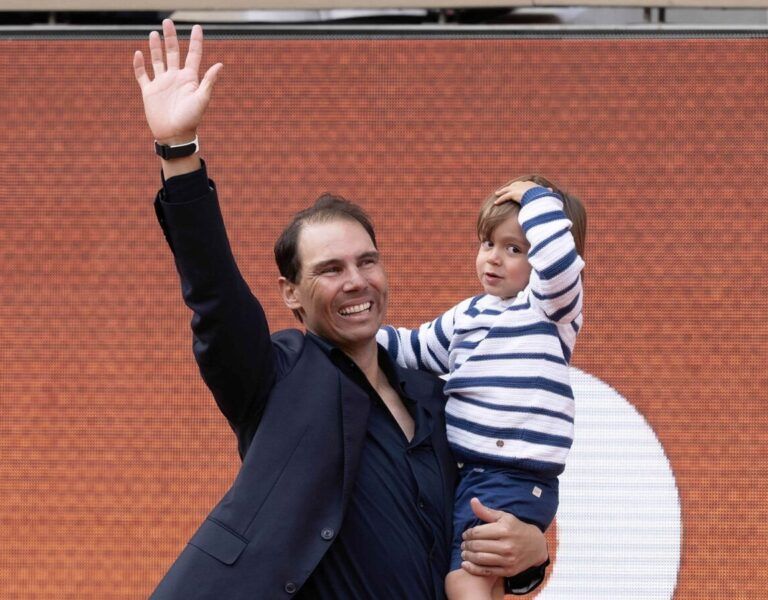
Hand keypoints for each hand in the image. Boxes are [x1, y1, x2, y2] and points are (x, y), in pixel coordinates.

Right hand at [133, 19, 222, 143]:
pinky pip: (142, 75)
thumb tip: (220, 64)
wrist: (174, 135)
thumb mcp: (202, 99)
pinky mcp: (149, 91)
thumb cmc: (190, 120)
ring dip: (155, 47)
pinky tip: (138, 53)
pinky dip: (139, 64)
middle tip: (167, 21)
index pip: (193, 55)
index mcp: (189, 78)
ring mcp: (162, 83)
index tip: (197, 27)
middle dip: (170, 37)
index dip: (195, 41)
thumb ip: (209, 81)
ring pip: (158, 60)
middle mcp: (175, 78)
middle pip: (173, 52)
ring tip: (154, 33)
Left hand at [459, 497, 548, 577]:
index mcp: (504, 530)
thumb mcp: (503, 517)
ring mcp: (508, 560)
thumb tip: (472, 501)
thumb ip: (486, 511)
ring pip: (481, 559)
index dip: (468, 534)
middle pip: (478, 546)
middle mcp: (507, 546)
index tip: (465, 535)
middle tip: (463, 544)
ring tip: (464, 553)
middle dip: (467, 545)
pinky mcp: (508, 571)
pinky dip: (473, 569)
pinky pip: (487, 571)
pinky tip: (466, 564)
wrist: (536, 546)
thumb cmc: (516, 528)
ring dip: (468, 556)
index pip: (478, 533)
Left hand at [494, 180, 547, 205]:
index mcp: (530, 184)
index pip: (523, 184)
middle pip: (514, 185)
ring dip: (501, 192)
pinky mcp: (513, 193)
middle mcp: (522, 184)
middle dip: (509, 187)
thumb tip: (551, 190)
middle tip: (505, 189)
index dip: (519, 186)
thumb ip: (547, 192)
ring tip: (497, 194)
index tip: (517, 187)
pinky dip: (500, 200)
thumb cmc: (542, 195)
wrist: (538, 196)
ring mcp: (517, 188)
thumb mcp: (545, 193)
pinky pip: (505, 197)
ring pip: (507, 190)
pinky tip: (496, 202)